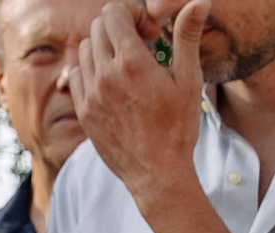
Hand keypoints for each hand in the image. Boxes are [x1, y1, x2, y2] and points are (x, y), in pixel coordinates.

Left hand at [67, 0, 208, 210]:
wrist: (157, 174)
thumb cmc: (178, 128)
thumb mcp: (190, 80)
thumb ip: (187, 36)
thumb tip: (198, 1)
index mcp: (131, 63)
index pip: (114, 12)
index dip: (133, 14)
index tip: (149, 33)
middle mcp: (105, 76)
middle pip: (98, 26)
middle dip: (119, 28)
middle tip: (140, 46)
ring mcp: (90, 95)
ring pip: (84, 49)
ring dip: (104, 48)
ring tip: (125, 65)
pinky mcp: (83, 112)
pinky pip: (77, 75)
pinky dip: (91, 70)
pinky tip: (111, 83)